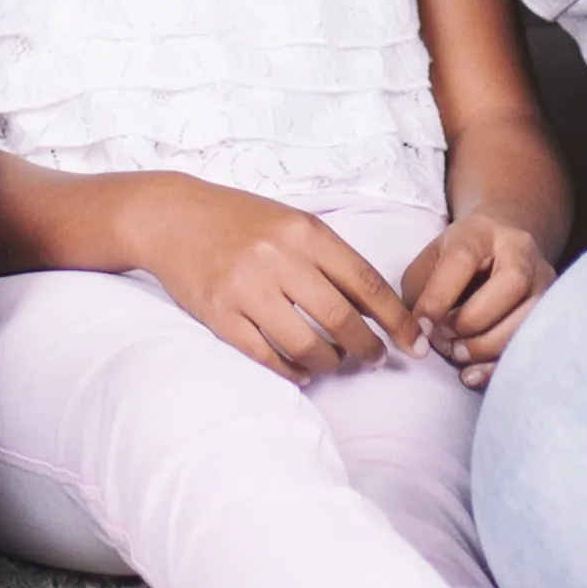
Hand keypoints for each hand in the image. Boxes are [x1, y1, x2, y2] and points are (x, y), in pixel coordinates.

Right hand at [134, 178, 421, 380]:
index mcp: (304, 232)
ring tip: (334, 362)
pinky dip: (290, 371)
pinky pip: (265, 356)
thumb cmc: (241, 220)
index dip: (397, 320)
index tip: (414, 343)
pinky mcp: (218, 314)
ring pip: (306, 345)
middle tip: (375, 359)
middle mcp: (278, 259)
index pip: (366, 283)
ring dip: (330, 362)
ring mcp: (246, 288)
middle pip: (341, 320)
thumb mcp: (292, 223)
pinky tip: (302, 372)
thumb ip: (331, 258)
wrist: (171, 216)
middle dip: (368, 348)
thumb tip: (377, 307)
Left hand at [397, 214, 553, 385]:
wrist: (502, 247)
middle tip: (444, 339)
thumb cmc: (458, 260)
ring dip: (486, 346)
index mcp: (482, 232)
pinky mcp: (552, 311)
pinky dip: (499, 366)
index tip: (421, 325)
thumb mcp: (431, 260)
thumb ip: (420, 290)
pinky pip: (533, 344)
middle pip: (511, 284)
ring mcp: (544, 280)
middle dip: (472, 321)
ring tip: (456, 353)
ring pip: (528, 317)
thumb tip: (422, 331)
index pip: (464, 258)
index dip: (439, 296)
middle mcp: (521, 251)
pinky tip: (472, 375)